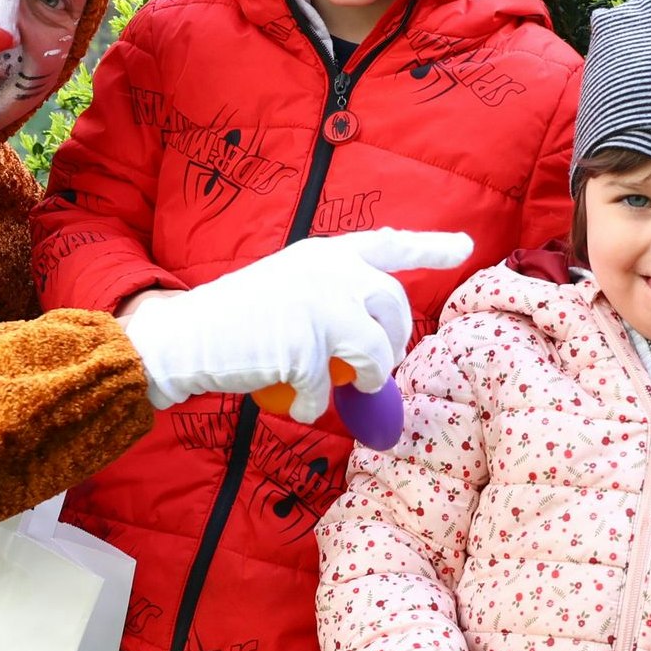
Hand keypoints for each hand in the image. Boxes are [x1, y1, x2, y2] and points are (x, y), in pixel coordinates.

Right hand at [119, 229, 470, 418]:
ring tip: (349, 389)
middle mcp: (328, 271)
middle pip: (393, 306)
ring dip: (368, 378)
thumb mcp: (288, 286)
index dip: (431, 247)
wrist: (184, 335)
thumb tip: (373, 333)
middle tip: (379, 365)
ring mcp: (319, 307)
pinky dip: (313, 405)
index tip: (466, 246)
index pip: (390, 245)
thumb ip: (330, 295)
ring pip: (376, 351)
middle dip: (395, 342)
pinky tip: (295, 403)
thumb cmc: (234, 319)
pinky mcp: (305, 347)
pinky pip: (329, 389)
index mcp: (325, 253)